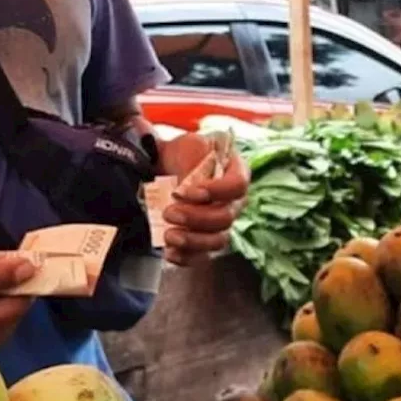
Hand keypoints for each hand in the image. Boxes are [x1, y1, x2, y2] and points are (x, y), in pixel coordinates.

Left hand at [157, 133, 249, 266]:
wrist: (162, 167)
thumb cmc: (181, 153)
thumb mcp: (190, 144)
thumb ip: (195, 157)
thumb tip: (191, 180)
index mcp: (236, 174)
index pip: (238, 186)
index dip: (216, 191)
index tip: (185, 192)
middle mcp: (234, 202)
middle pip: (226, 218)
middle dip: (196, 218)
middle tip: (169, 212)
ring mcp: (220, 224)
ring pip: (218, 241)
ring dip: (192, 241)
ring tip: (169, 235)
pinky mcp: (204, 240)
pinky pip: (202, 256)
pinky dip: (186, 257)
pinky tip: (169, 252)